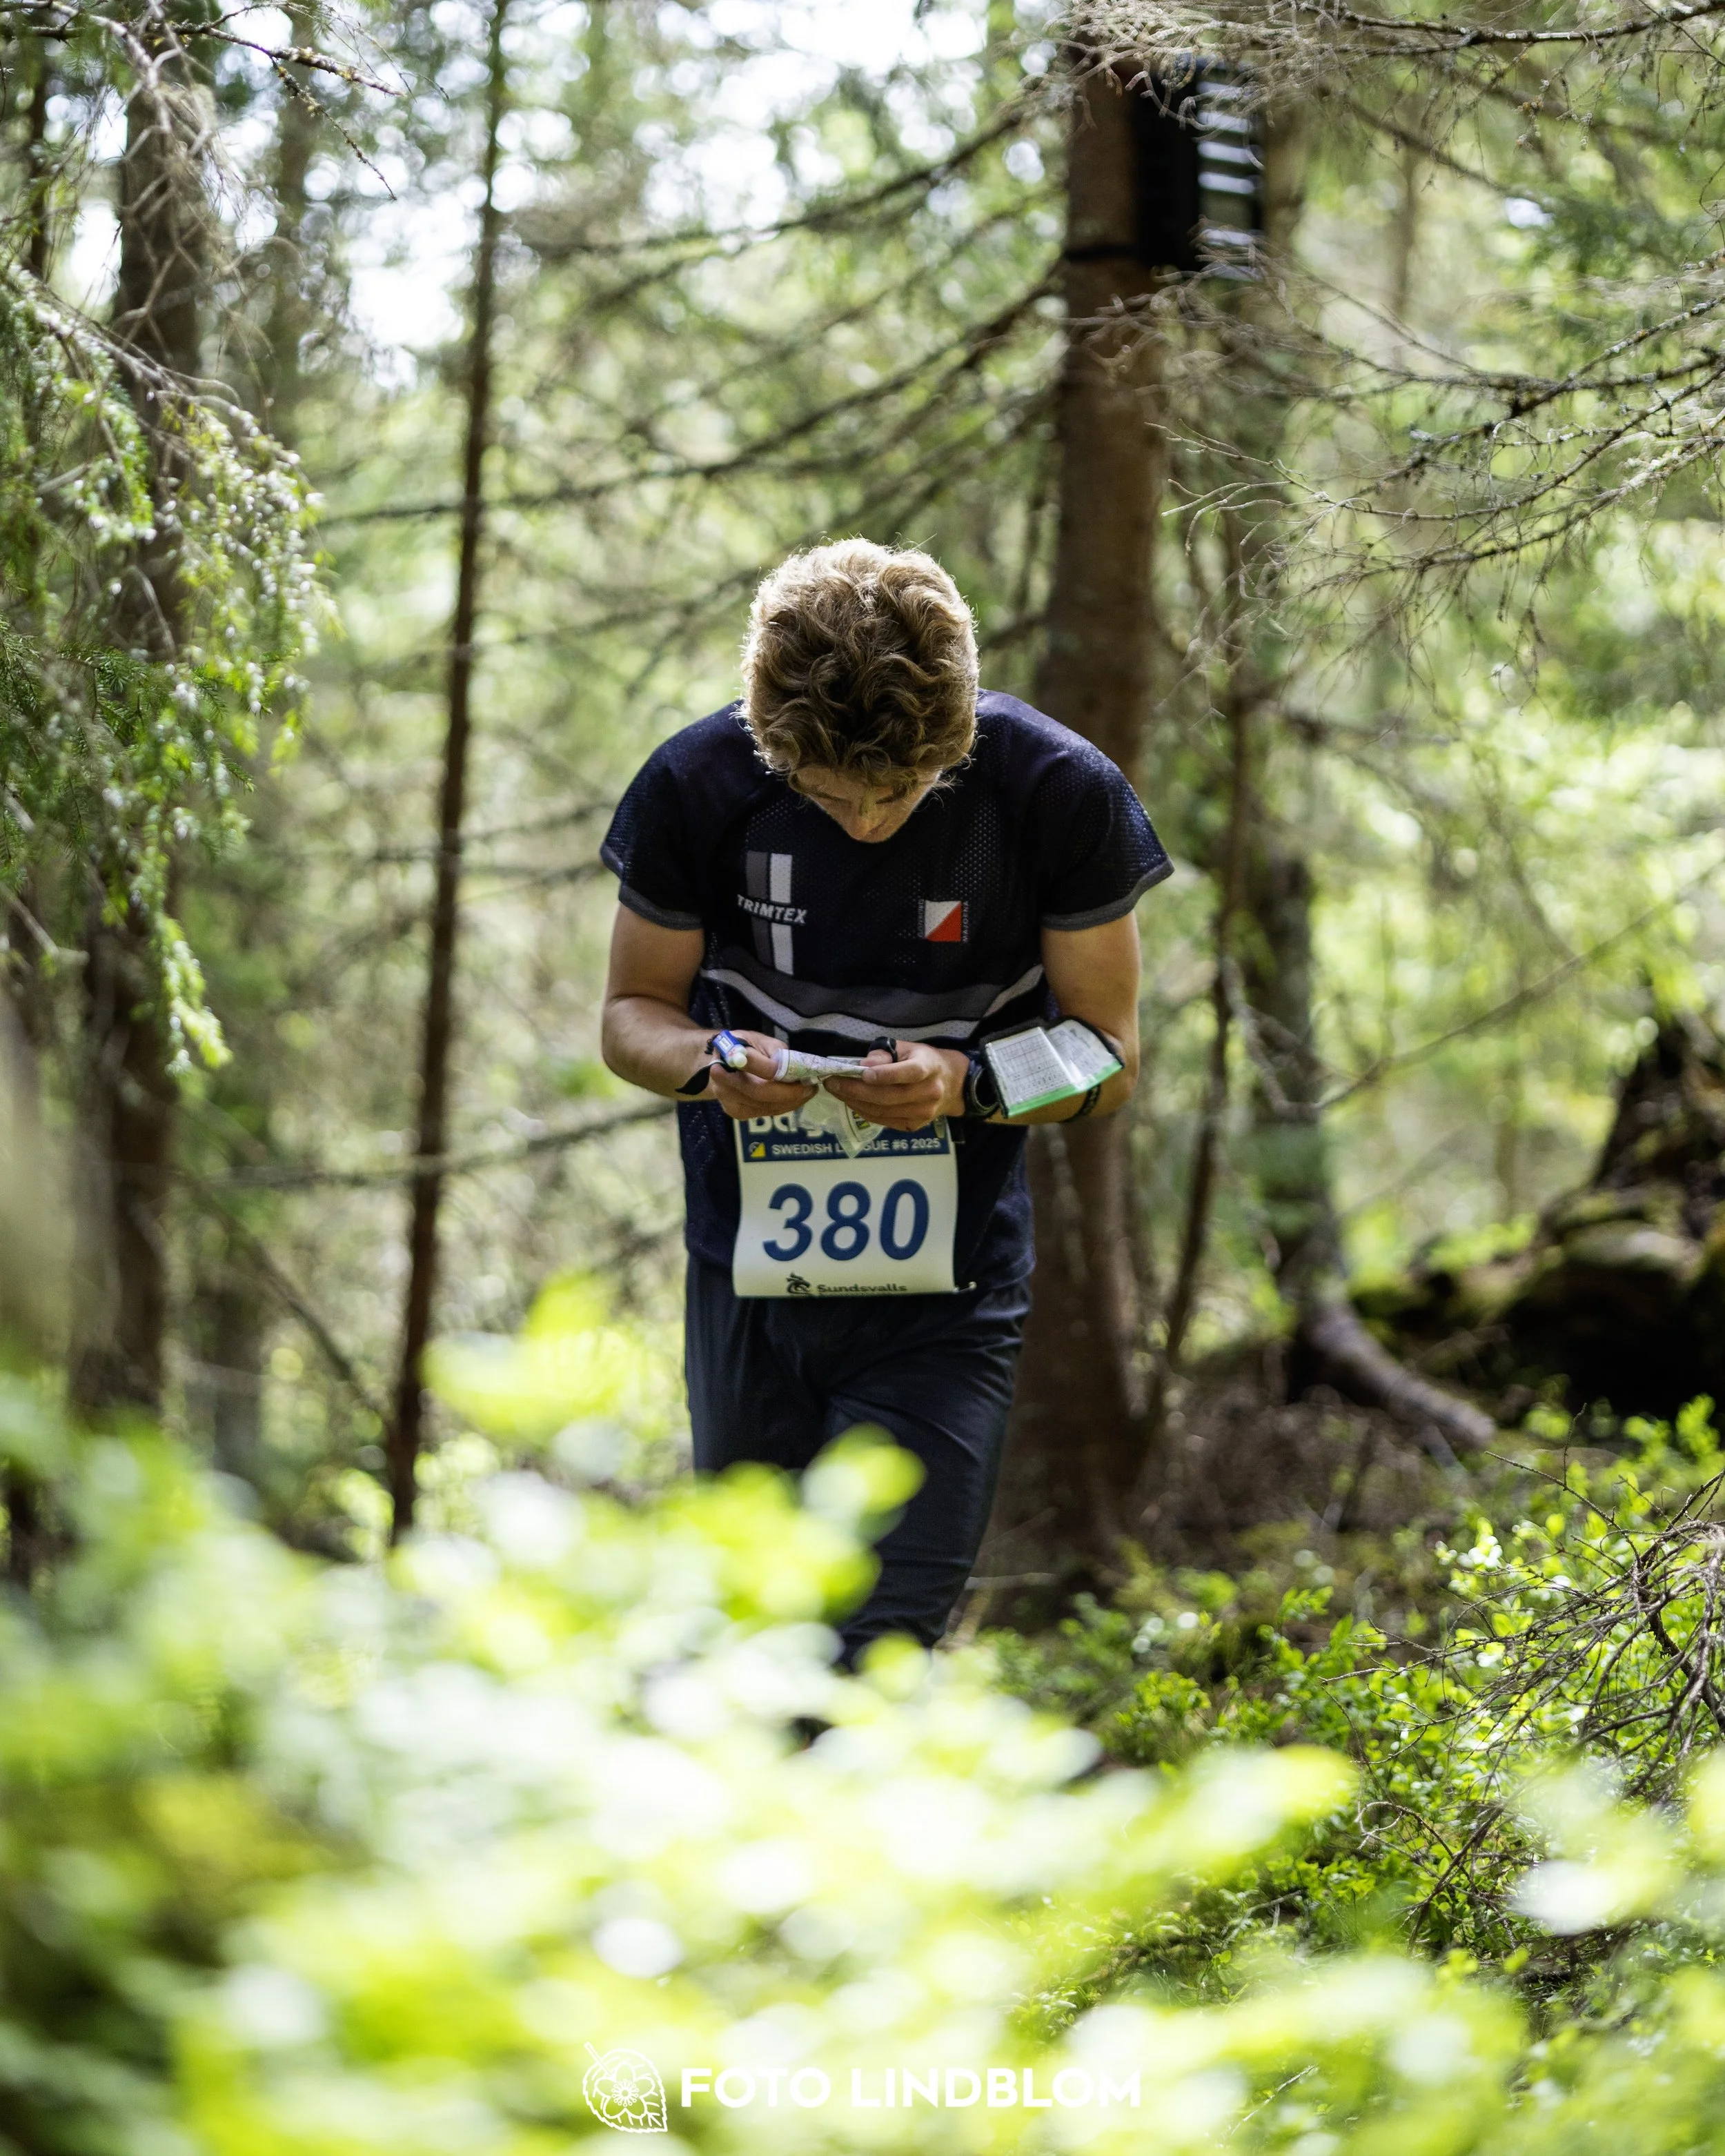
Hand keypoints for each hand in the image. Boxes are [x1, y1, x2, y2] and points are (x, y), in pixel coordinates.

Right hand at [704, 1027, 816, 1120]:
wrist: (727, 1060)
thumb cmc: (748, 1047)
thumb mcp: (764, 1041)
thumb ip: (777, 1054)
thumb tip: (797, 1070)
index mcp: (730, 1055)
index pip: (756, 1067)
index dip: (783, 1074)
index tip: (805, 1076)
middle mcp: (723, 1080)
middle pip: (760, 1093)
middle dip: (790, 1093)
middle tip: (811, 1088)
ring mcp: (727, 1099)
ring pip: (764, 1106)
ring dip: (790, 1102)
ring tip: (807, 1093)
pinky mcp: (735, 1112)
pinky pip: (764, 1112)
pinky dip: (782, 1107)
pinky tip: (794, 1100)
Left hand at [825, 1042, 966, 1131]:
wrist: (952, 1085)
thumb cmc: (925, 1061)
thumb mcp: (909, 1048)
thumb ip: (886, 1054)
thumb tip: (864, 1065)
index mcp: (929, 1068)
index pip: (909, 1073)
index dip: (886, 1074)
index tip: (862, 1073)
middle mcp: (929, 1093)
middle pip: (889, 1096)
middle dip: (856, 1090)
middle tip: (832, 1083)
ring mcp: (922, 1113)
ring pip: (883, 1111)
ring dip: (855, 1102)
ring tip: (837, 1092)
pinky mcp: (914, 1125)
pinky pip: (884, 1120)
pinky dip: (864, 1111)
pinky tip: (852, 1102)